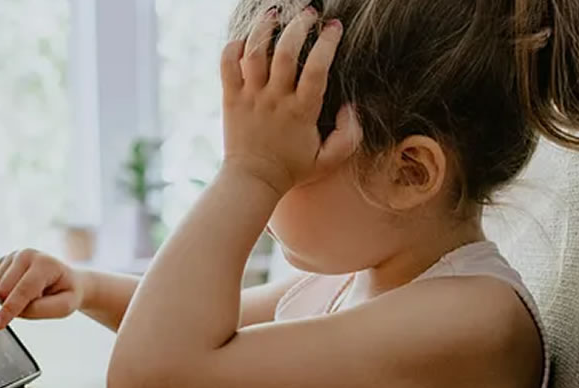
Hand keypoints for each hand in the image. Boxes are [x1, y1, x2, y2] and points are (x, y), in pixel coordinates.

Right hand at [0, 249, 86, 328]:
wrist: (64, 279)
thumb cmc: (65, 293)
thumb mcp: (65, 306)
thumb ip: (40, 309)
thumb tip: (12, 311)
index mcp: (44, 264)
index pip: (23, 290)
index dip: (9, 310)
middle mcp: (25, 255)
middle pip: (2, 289)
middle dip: (10, 305)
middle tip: (30, 304)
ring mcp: (11, 256)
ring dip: (4, 300)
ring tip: (24, 297)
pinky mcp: (0, 261)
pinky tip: (11, 294)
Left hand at [220, 6, 359, 193]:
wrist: (252, 181)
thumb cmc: (293, 169)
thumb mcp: (330, 159)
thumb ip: (350, 135)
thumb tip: (352, 107)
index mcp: (302, 111)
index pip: (317, 68)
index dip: (327, 43)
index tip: (334, 27)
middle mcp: (275, 100)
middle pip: (285, 53)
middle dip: (298, 26)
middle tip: (309, 13)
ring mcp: (251, 97)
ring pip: (254, 53)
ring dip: (264, 28)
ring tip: (274, 13)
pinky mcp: (231, 98)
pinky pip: (227, 64)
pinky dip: (233, 47)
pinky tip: (245, 40)